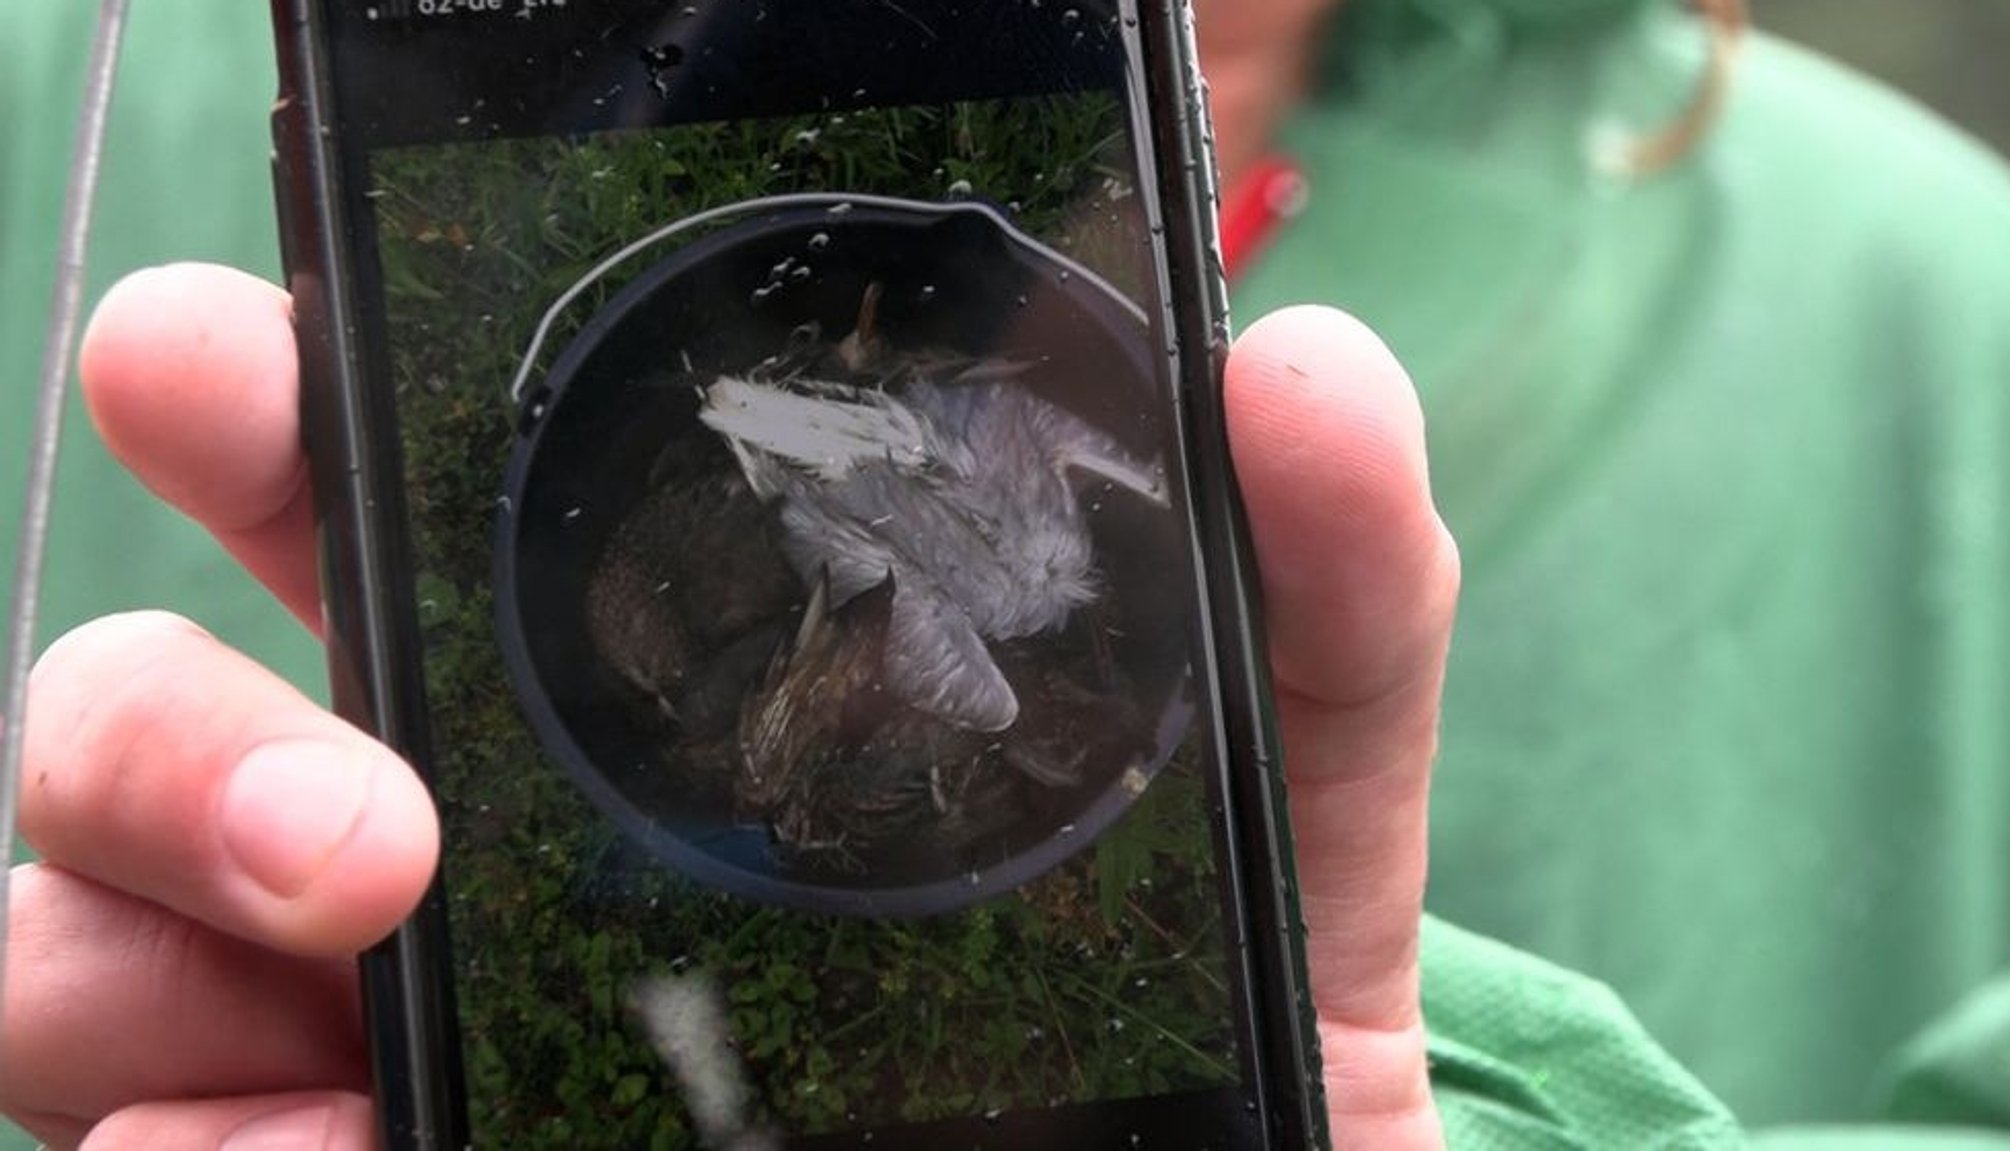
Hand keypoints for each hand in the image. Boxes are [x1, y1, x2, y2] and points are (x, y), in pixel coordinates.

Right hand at [3, 265, 1455, 1148]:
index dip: (267, 414)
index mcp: (620, 689)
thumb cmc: (1204, 1006)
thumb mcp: (1275, 793)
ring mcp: (389, 1037)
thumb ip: (1314, 588)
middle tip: (356, 820)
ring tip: (349, 976)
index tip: (234, 363)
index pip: (381, 517)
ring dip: (130, 961)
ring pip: (88, 959)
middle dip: (160, 721)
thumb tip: (1299, 369)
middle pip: (154, 725)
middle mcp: (457, 844)